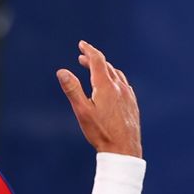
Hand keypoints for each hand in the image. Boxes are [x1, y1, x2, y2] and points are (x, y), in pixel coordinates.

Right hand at [56, 41, 141, 157]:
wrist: (124, 149)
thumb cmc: (101, 132)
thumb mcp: (82, 111)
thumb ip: (72, 89)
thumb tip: (62, 71)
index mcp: (105, 86)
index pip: (97, 61)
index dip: (88, 50)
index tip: (81, 44)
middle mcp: (119, 87)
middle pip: (106, 66)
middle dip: (93, 59)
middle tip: (82, 57)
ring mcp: (128, 95)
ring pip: (117, 74)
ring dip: (105, 68)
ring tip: (96, 69)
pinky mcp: (132, 103)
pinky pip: (124, 84)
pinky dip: (114, 78)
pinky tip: (112, 85)